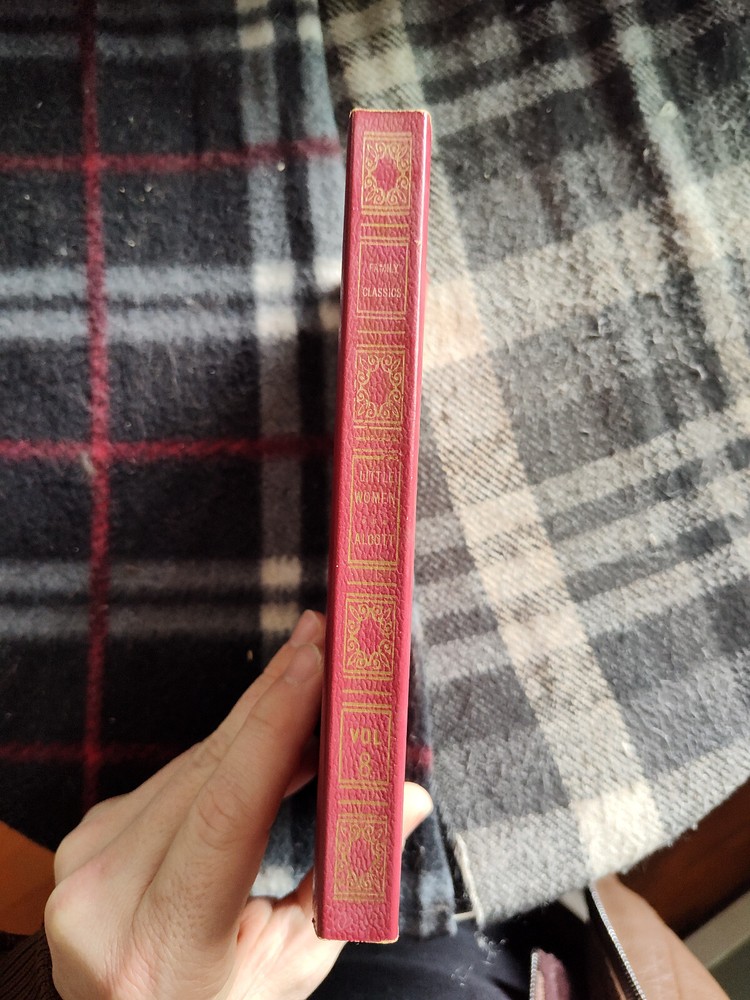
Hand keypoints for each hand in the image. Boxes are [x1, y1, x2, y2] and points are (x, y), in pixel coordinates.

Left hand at [45, 611, 432, 999]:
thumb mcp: (287, 968)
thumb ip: (343, 881)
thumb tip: (407, 799)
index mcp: (162, 948)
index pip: (227, 815)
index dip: (275, 728)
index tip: (316, 662)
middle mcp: (102, 898)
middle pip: (210, 770)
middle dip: (276, 696)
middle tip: (324, 635)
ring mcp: (84, 861)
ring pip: (193, 762)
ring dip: (258, 713)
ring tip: (310, 661)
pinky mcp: (86, 836)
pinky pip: (174, 775)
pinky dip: (229, 744)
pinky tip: (269, 715)